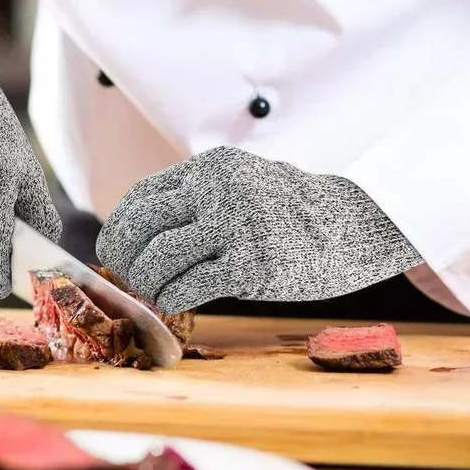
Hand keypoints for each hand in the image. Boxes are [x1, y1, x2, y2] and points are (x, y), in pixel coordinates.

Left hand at [96, 146, 421, 313]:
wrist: (356, 224)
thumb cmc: (288, 210)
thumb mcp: (240, 183)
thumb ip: (197, 198)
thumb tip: (139, 233)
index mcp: (210, 167)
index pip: (142, 196)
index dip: (119, 227)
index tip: (113, 249)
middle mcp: (219, 189)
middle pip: (142, 226)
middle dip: (124, 257)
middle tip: (128, 276)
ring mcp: (237, 225)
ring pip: (160, 258)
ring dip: (146, 283)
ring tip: (154, 292)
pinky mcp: (254, 265)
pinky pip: (190, 287)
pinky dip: (172, 299)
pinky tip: (174, 302)